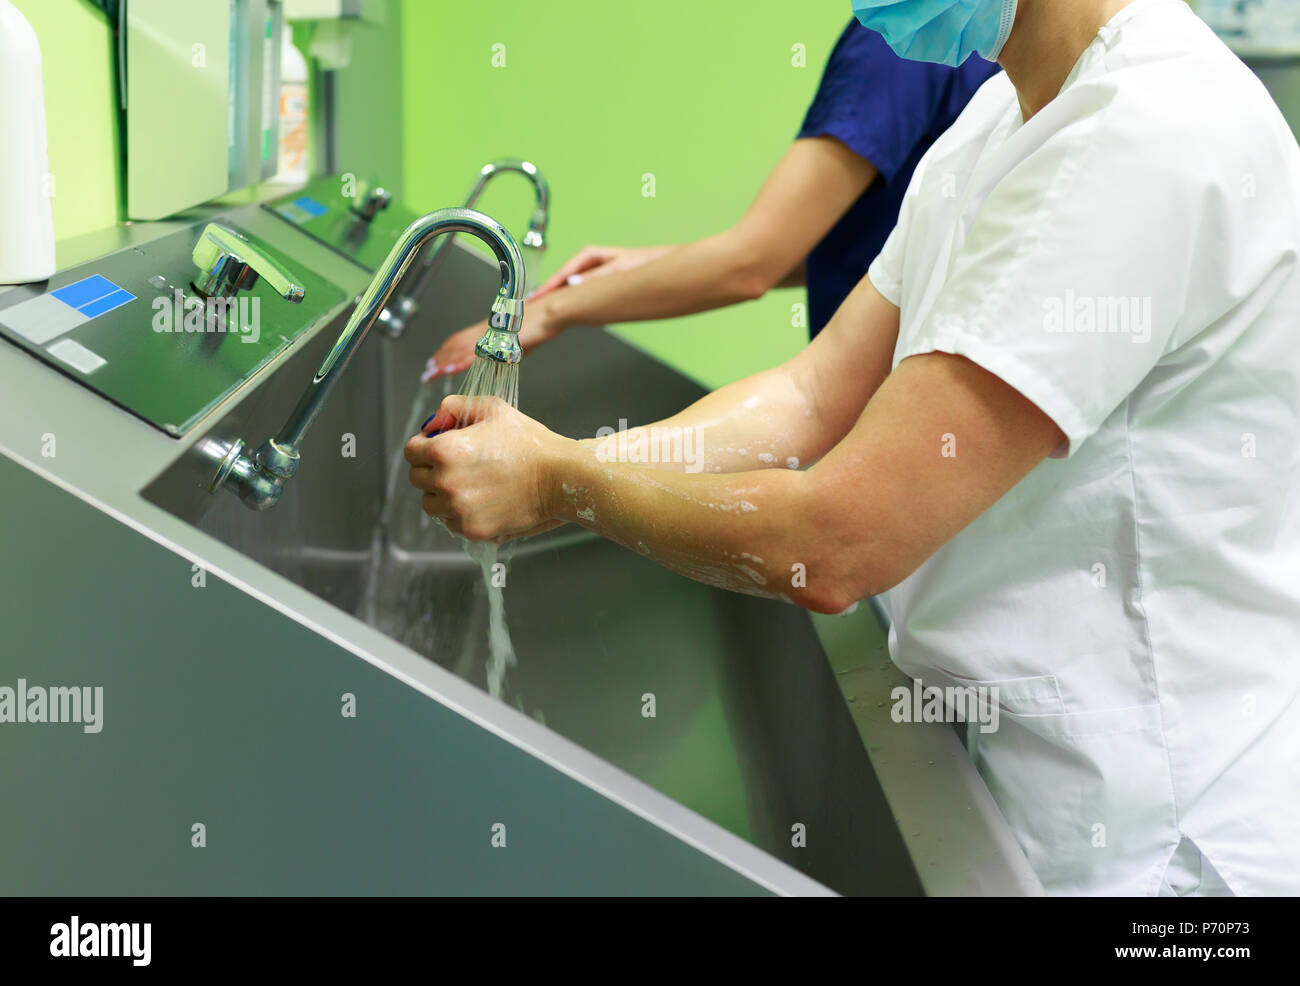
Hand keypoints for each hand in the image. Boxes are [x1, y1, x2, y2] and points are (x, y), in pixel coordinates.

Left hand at [404, 395, 570, 541]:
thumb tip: (432, 421)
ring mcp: (458, 509)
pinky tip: (482, 501)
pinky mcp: (472, 529)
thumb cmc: (529, 442)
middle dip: (431, 470)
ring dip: (442, 495)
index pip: (411, 452)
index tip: (437, 448)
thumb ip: (455, 406)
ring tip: (469, 486)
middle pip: (417, 479)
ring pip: (431, 504)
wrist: (559, 478)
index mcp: (445, 450)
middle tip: (457, 466)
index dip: (423, 446)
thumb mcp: (493, 409)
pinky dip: (460, 515)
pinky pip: (451, 523)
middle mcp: (446, 482)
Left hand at [423, 298, 563, 380]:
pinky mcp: (497, 340)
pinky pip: (475, 353)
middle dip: (439, 360)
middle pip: (455, 345)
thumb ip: (502, 358)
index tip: (435, 363)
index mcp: (487, 330)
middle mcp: (484, 330)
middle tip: (427, 373)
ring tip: (433, 374)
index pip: (459, 341)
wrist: (549, 314)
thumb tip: (493, 370)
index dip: (445, 352)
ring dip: (445, 362)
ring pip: (460, 349)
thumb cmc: (538, 326)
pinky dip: (461, 362)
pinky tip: (451, 369)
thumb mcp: (517, 346)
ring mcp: (489, 334)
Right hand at [529, 244, 671, 299]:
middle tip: (533, 309)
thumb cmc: (645, 264)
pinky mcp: (601, 281)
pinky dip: (575, 300)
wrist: (664, 264)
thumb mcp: (620, 269)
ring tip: (547, 312)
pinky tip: (570, 310)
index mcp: (590, 255)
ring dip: (561, 298)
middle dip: (549, 294)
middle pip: (563, 280)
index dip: (547, 288)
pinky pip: (582, 291)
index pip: (562, 274)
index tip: (535, 299)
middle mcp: (590, 262)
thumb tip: (574, 284)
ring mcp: (595, 272)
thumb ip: (596, 278)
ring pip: (571, 287)